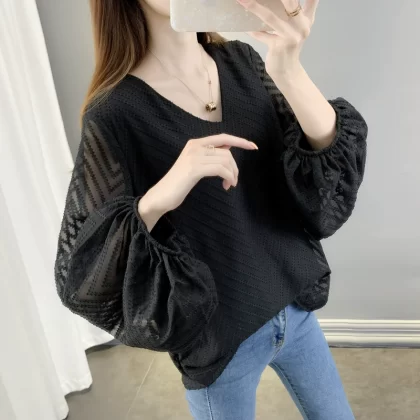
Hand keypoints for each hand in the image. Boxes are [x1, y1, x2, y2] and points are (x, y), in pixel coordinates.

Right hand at [139, 134, 257, 229]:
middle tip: (232, 181)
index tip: (254, 146)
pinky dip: (228, 177)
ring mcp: (194, 156)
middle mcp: (194, 146)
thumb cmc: (178, 184)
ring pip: (225, 160)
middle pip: (227, 152)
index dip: (240, 141)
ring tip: (229, 185)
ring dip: (232, 174)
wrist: (161, 196)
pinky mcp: (194, 169)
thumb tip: (228, 151)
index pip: (223, 137)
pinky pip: (221, 169)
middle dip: (235, 167)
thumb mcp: (195, 166)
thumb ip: (209, 157)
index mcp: (195, 144)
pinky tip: (226, 185)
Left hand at [237, 0, 318, 79]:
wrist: (287, 71)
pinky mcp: (279, 46)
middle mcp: (301, 26)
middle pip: (291, 2)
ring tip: (242, 0)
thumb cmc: (288, 47)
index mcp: (306, 19)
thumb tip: (272, 3)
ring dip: (254, 7)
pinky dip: (252, 30)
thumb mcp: (295, 28)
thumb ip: (294, 11)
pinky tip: (243, 26)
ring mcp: (291, 37)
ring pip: (270, 17)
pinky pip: (261, 35)